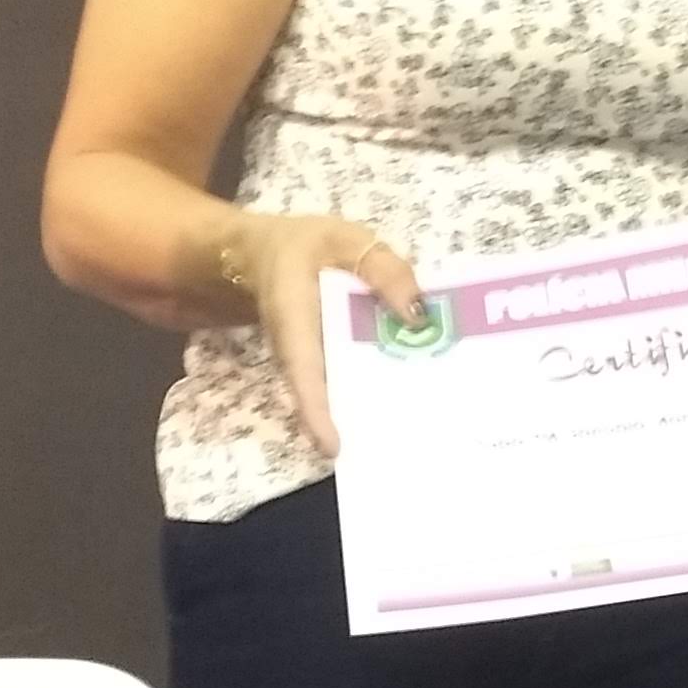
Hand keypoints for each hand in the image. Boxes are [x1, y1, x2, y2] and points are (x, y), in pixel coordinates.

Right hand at [213, 212, 421, 455]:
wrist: (262, 256)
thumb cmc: (302, 248)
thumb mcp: (344, 241)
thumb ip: (384, 269)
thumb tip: (419, 314)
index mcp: (295, 320)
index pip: (302, 371)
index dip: (315, 411)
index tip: (333, 447)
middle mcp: (299, 353)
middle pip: (328, 396)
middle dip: (364, 423)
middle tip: (408, 446)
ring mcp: (313, 363)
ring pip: (342, 394)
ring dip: (378, 412)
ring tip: (424, 432)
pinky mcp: (327, 364)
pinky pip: (352, 381)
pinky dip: (383, 388)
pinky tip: (422, 398)